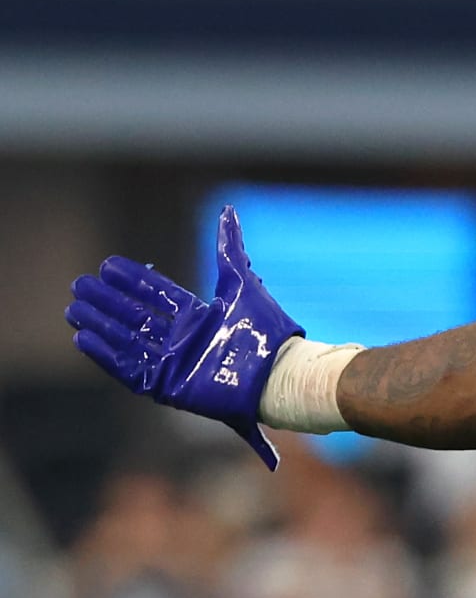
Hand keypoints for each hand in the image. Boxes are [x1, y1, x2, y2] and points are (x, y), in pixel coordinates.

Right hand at [65, 206, 302, 467]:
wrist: (278, 373)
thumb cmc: (267, 331)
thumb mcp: (244, 283)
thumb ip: (230, 249)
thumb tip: (228, 210)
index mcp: (199, 317)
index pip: (157, 295)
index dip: (133, 281)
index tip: (108, 265)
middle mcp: (183, 340)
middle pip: (135, 317)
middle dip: (107, 302)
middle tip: (80, 286)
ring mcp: (173, 364)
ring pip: (127, 341)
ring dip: (99, 325)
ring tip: (74, 310)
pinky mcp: (167, 387)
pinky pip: (129, 370)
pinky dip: (106, 355)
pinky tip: (84, 338)